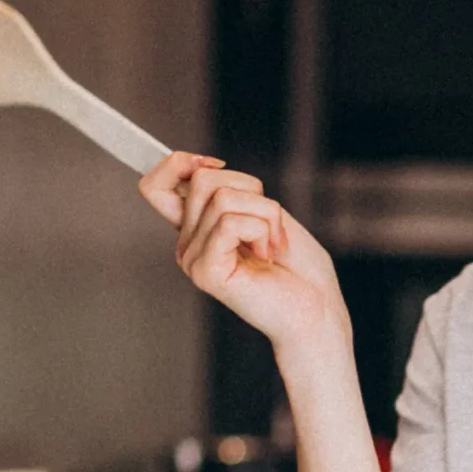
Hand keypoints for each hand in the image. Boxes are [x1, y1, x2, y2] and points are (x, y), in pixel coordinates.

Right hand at [137, 151, 342, 352]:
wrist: (318, 308)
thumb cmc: (298, 267)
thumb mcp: (264, 212)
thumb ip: (231, 192)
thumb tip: (202, 167)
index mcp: (196, 229)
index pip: (154, 185)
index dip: (179, 163)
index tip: (217, 166)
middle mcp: (187, 245)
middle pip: (202, 179)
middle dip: (252, 190)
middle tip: (270, 226)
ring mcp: (193, 260)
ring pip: (222, 197)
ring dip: (265, 213)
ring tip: (273, 245)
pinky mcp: (206, 272)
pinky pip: (229, 222)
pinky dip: (261, 229)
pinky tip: (268, 255)